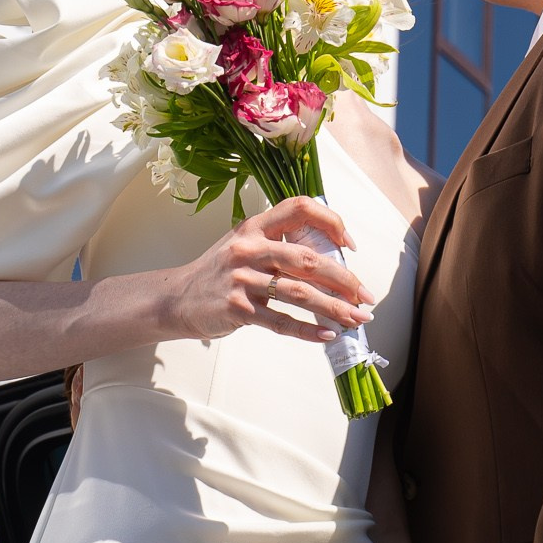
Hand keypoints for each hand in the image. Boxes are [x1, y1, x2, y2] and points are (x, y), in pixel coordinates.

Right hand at [163, 198, 372, 345]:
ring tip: (355, 319)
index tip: (350, 245)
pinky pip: (280, 322)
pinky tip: (327, 334)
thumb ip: (278, 244)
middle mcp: (248, 248)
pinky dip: (307, 330)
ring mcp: (242, 279)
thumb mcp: (243, 245)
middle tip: (365, 296)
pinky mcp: (237, 309)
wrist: (176, 298)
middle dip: (344, 279)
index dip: (331, 222)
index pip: (299, 208)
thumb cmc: (219, 272)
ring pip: (299, 293)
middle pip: (308, 259)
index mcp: (254, 226)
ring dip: (333, 308)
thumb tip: (329, 261)